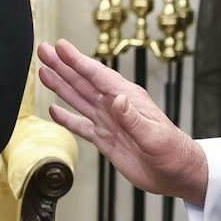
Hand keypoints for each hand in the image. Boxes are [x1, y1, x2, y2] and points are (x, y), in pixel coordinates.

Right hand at [38, 39, 208, 201]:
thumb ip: (133, 118)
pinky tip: (54, 110)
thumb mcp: (154, 135)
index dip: (78, 61)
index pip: (98, 75)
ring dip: (61, 85)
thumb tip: (116, 99)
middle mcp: (115, 106)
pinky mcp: (105, 139)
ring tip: (44, 71)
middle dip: (63, 65)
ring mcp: (109, 122)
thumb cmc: (173, 152)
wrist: (176, 174)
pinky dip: (66, 118)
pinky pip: (81, 125)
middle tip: (44, 50)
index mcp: (128, 99)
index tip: (61, 46)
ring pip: (79, 99)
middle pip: (83, 81)